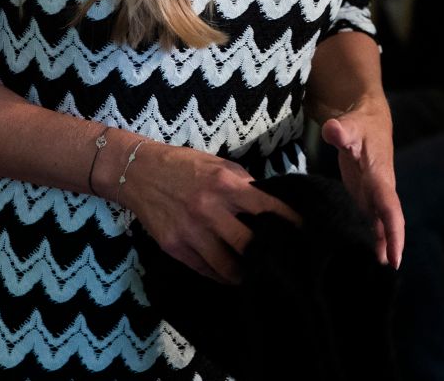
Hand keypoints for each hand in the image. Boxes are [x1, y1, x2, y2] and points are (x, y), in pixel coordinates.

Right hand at [110, 140, 300, 283]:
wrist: (139, 173)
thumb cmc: (185, 166)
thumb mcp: (219, 165)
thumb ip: (244, 184)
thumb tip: (269, 203)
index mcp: (225, 185)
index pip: (266, 209)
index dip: (288, 223)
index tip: (304, 234)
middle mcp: (209, 210)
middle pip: (248, 245)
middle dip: (268, 257)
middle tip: (282, 264)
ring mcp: (190, 232)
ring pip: (226, 266)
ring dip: (245, 274)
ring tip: (259, 278)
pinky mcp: (174, 247)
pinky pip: (204, 269)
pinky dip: (220, 275)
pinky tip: (232, 277)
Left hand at [321, 100, 403, 267]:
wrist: (369, 121)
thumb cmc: (359, 124)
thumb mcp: (349, 125)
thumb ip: (341, 130)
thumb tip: (332, 130)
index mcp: (380, 176)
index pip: (389, 206)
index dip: (394, 230)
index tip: (396, 253)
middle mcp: (382, 188)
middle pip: (392, 219)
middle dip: (395, 242)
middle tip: (393, 267)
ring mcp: (377, 193)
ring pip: (385, 222)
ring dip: (387, 243)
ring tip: (385, 267)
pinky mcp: (369, 196)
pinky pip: (376, 220)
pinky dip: (378, 237)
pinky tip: (376, 255)